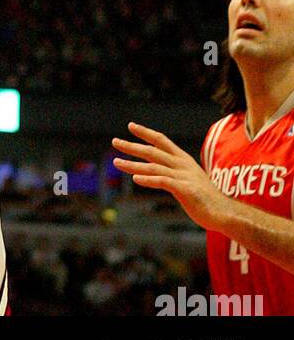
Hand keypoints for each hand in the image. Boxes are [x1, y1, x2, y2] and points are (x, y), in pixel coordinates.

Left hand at [112, 121, 228, 230]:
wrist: (225, 213)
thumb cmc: (206, 199)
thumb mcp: (189, 180)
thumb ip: (173, 174)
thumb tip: (156, 173)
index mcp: (183, 160)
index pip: (162, 140)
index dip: (146, 133)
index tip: (131, 126)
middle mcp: (182, 165)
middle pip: (153, 151)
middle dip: (132, 146)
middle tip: (115, 142)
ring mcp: (184, 176)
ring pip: (153, 166)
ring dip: (133, 164)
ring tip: (116, 163)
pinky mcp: (185, 190)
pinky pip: (163, 182)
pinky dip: (148, 180)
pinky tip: (135, 179)